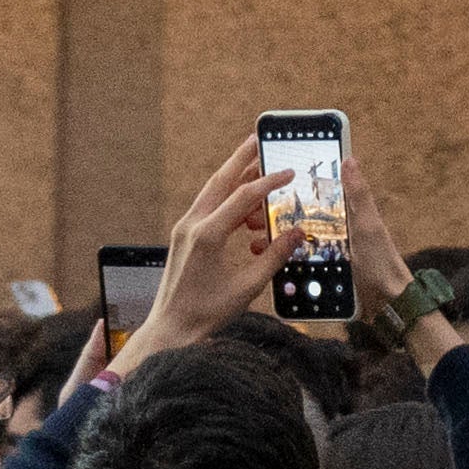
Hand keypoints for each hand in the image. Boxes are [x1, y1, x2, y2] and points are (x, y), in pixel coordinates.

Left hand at [131, 155, 275, 373]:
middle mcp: (192, 226)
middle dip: (241, 159)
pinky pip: (209, 208)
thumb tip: (298, 233)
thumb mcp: (248, 286)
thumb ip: (275, 255)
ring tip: (263, 181)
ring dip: (237, 181)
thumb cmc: (206, 312)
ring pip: (213, 192)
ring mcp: (185, 230)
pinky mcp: (184, 237)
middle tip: (260, 140)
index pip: (243, 196)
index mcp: (207, 235)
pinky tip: (250, 217)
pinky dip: (230, 203)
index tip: (289, 172)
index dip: (269, 181)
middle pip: (220, 180)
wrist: (171, 328)